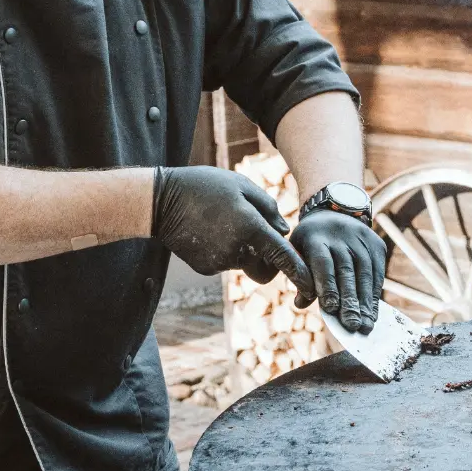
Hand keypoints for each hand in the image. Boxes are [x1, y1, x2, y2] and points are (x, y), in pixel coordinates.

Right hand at [150, 167, 308, 284]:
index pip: (283, 256)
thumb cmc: (203, 187)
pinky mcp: (205, 268)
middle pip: (266, 268)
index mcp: (250, 227)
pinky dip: (225, 251)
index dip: (300, 273)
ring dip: (244, 250)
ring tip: (224, 223)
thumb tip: (284, 231)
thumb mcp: (240, 185)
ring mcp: (219, 262)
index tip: (311, 286)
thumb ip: (268, 207)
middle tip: (261, 239)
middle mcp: (236, 249)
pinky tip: (209, 231)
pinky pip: (226, 263)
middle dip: (270, 261)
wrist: (160, 201)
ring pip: (245, 263)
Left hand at [289, 211, 386, 331]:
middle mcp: (341, 236)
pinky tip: (372, 314)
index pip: (323, 263)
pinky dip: (374, 296)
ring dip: (365, 303)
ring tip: (364, 325)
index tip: (331, 309)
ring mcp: (362, 239)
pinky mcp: (377, 245)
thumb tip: (301, 304)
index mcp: (316, 237)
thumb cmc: (311, 242)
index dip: (327, 286)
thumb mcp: (298, 252)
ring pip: (365, 274)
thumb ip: (299, 277)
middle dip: (350, 300)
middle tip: (351, 325)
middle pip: (346, 271)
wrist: (335, 212)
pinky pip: (378, 274)